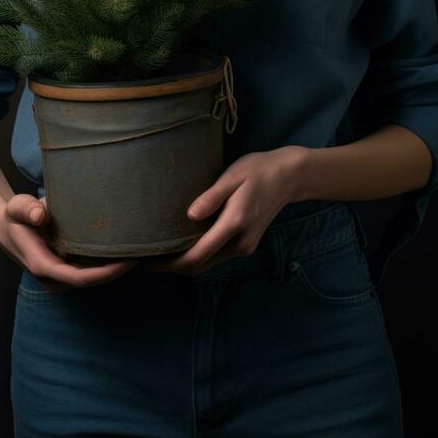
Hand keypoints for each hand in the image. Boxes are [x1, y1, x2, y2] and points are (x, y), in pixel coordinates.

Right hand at [0, 194, 137, 289]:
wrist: (5, 226)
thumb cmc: (14, 216)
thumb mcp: (16, 207)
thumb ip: (27, 209)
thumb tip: (41, 215)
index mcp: (43, 266)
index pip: (81, 278)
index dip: (106, 274)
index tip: (128, 262)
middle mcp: (53, 277)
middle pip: (92, 281)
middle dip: (117, 271)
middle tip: (144, 252)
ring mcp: (59, 276)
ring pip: (92, 278)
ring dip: (114, 268)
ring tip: (139, 250)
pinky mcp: (64, 270)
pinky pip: (89, 271)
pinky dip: (106, 264)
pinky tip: (123, 250)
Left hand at [145, 147, 307, 277]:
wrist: (289, 176)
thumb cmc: (258, 170)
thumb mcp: (232, 177)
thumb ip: (211, 197)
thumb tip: (189, 216)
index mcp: (234, 224)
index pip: (197, 256)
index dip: (171, 264)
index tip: (148, 262)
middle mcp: (240, 242)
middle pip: (201, 266)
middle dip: (174, 267)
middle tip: (147, 259)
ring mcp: (245, 246)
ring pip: (209, 263)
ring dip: (186, 262)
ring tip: (162, 251)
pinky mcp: (247, 243)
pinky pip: (218, 255)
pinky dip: (199, 255)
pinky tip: (185, 243)